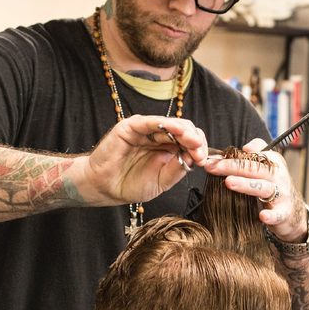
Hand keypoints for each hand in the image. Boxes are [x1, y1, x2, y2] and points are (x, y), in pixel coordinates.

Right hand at [73, 115, 207, 205]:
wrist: (104, 187)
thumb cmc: (130, 184)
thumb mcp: (161, 181)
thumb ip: (177, 169)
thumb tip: (195, 158)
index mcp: (168, 147)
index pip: (190, 141)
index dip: (199, 148)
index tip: (204, 161)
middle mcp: (159, 136)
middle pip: (185, 130)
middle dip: (196, 141)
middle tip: (201, 154)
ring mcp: (146, 130)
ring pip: (171, 123)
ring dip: (185, 132)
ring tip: (194, 142)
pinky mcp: (132, 126)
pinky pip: (151, 122)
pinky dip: (165, 124)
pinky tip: (176, 130)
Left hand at [202, 137, 307, 242]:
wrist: (293, 211)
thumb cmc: (274, 186)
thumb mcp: (268, 166)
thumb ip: (257, 153)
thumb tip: (245, 148)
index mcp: (273, 162)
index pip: (251, 156)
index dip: (231, 157)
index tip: (211, 160)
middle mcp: (278, 176)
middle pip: (254, 169)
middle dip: (232, 167)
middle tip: (213, 167)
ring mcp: (282, 194)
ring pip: (264, 187)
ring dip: (246, 185)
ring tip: (229, 182)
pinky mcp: (284, 213)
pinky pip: (277, 214)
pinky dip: (271, 215)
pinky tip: (262, 216)